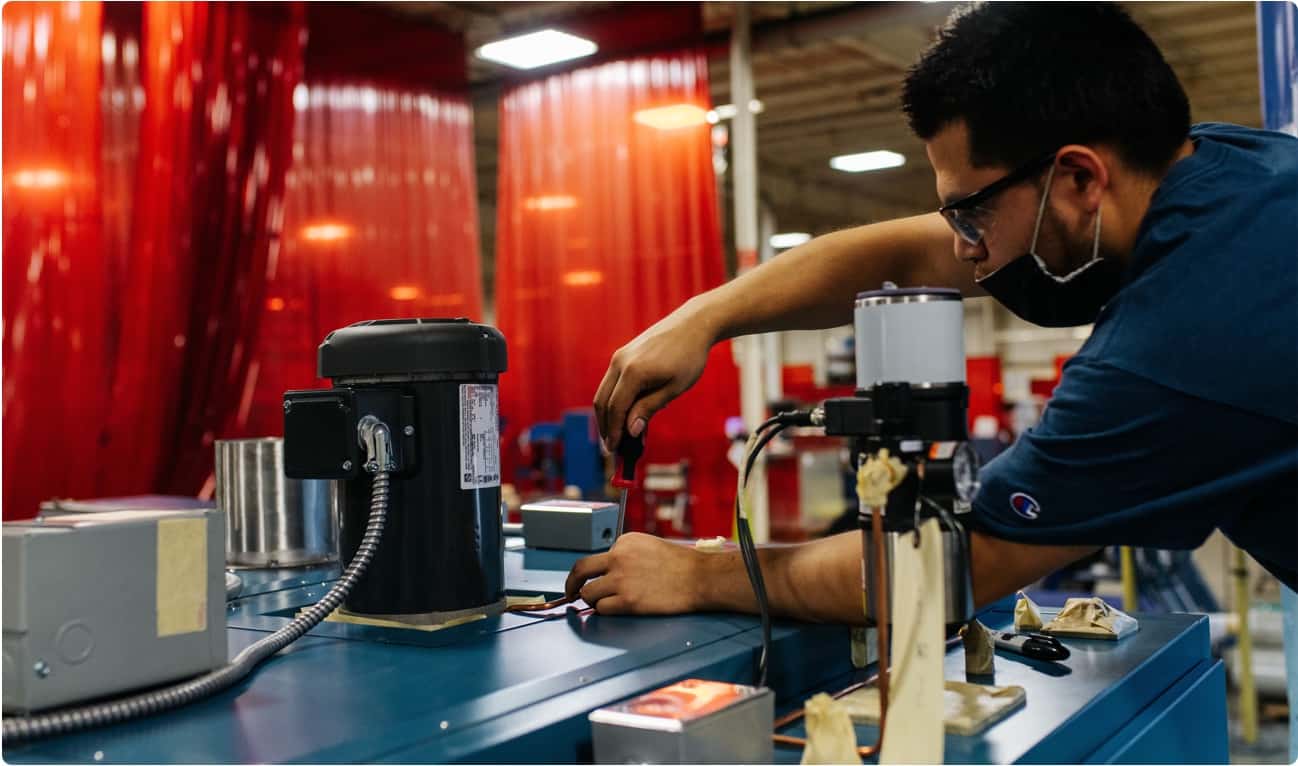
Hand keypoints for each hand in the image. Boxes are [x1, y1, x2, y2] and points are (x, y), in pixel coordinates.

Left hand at [564, 533, 705, 614]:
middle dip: (571, 583)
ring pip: (588, 593)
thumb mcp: (649, 546)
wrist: (700, 578)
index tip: (597, 578)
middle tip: (570, 591)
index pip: (599, 556)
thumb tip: (609, 570)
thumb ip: (627, 555)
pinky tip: (615, 609)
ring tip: (602, 603)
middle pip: (581, 570)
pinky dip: (605, 611)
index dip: (599, 570)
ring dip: (592, 600)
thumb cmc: (681, 565)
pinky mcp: (627, 601)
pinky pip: (602, 608)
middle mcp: (618, 557)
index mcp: (624, 541)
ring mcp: (621, 580)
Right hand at [593, 299, 717, 451]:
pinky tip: (627, 413)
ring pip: (604, 392)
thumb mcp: (673, 388)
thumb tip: (630, 430)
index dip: (614, 432)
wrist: (692, 324)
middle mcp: (620, 363)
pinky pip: (612, 382)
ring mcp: (619, 357)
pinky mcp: (623, 355)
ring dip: (608, 415)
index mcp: (633, 372)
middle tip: (613, 447)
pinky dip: (615, 400)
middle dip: (606, 427)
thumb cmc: (688, 357)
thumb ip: (649, 408)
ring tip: (619, 434)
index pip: (616, 409)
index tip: (614, 450)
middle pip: (603, 402)